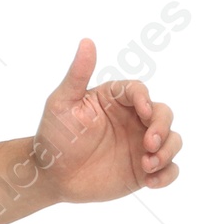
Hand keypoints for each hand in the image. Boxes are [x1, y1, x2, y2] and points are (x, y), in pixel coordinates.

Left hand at [34, 38, 182, 203]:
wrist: (51, 175)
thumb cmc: (54, 136)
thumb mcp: (61, 103)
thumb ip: (77, 75)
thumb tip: (87, 41)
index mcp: (117, 99)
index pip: (139, 91)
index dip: (145, 99)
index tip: (143, 112)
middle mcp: (134, 119)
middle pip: (163, 114)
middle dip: (162, 127)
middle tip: (149, 144)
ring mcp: (141, 145)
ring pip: (172, 140)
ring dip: (168, 151)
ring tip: (148, 164)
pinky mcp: (143, 169)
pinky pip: (168, 170)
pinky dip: (167, 175)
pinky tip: (151, 182)